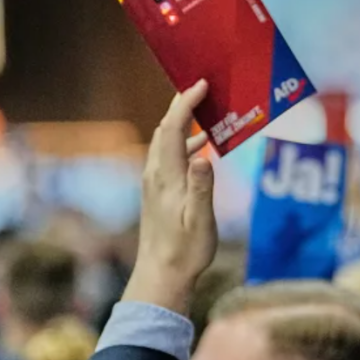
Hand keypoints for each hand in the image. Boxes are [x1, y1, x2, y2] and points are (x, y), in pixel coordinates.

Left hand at [122, 80, 216, 315]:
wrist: (161, 274)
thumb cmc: (185, 250)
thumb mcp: (200, 220)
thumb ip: (202, 186)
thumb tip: (204, 155)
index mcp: (166, 176)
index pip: (173, 128)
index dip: (185, 103)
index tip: (201, 84)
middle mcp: (155, 174)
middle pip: (165, 129)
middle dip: (182, 106)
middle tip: (203, 89)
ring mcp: (153, 183)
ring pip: (165, 142)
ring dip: (183, 124)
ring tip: (206, 113)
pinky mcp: (157, 192)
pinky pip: (169, 156)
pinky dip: (183, 143)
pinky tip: (201, 148)